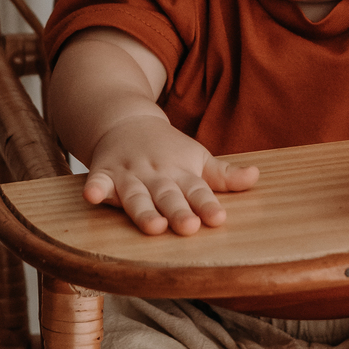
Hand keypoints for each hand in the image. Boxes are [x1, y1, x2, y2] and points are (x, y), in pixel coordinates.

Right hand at [83, 114, 258, 235]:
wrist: (127, 121)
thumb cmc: (169, 150)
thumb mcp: (198, 158)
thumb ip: (224, 175)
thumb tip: (256, 177)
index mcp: (182, 172)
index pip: (198, 190)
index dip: (208, 205)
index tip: (219, 219)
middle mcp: (157, 174)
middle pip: (168, 196)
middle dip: (178, 212)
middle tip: (189, 227)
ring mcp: (130, 174)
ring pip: (136, 196)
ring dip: (143, 210)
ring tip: (152, 226)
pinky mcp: (104, 173)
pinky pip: (98, 182)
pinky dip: (95, 189)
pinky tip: (92, 197)